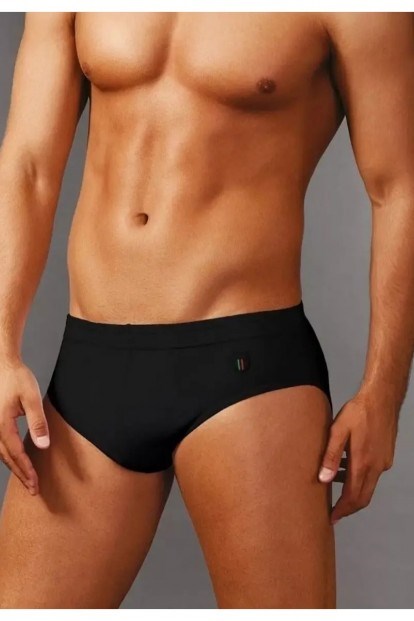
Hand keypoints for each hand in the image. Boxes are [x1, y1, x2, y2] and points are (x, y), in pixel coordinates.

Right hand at [0, 357, 49, 494]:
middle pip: (6, 458)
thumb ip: (38, 422)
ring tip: (26, 479)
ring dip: (13, 467)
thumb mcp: (32, 399)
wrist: (3, 364)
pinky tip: (15, 460)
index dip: (26, 470)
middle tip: (32, 488)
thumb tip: (43, 445)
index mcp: (2, 424)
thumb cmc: (17, 378)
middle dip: (20, 474)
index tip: (35, 483)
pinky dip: (7, 456)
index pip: (16, 454)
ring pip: (0, 453)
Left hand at [318, 390, 397, 524]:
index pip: (352, 497)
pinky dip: (359, 477)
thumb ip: (330, 456)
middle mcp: (376, 467)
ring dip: (353, 490)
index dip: (342, 511)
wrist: (381, 399)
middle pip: (363, 497)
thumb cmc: (358, 412)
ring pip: (368, 486)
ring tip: (333, 485)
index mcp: (362, 463)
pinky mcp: (386, 456)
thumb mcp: (337, 431)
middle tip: (334, 513)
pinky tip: (346, 466)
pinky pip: (372, 474)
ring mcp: (383, 462)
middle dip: (348, 508)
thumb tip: (323, 479)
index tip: (332, 518)